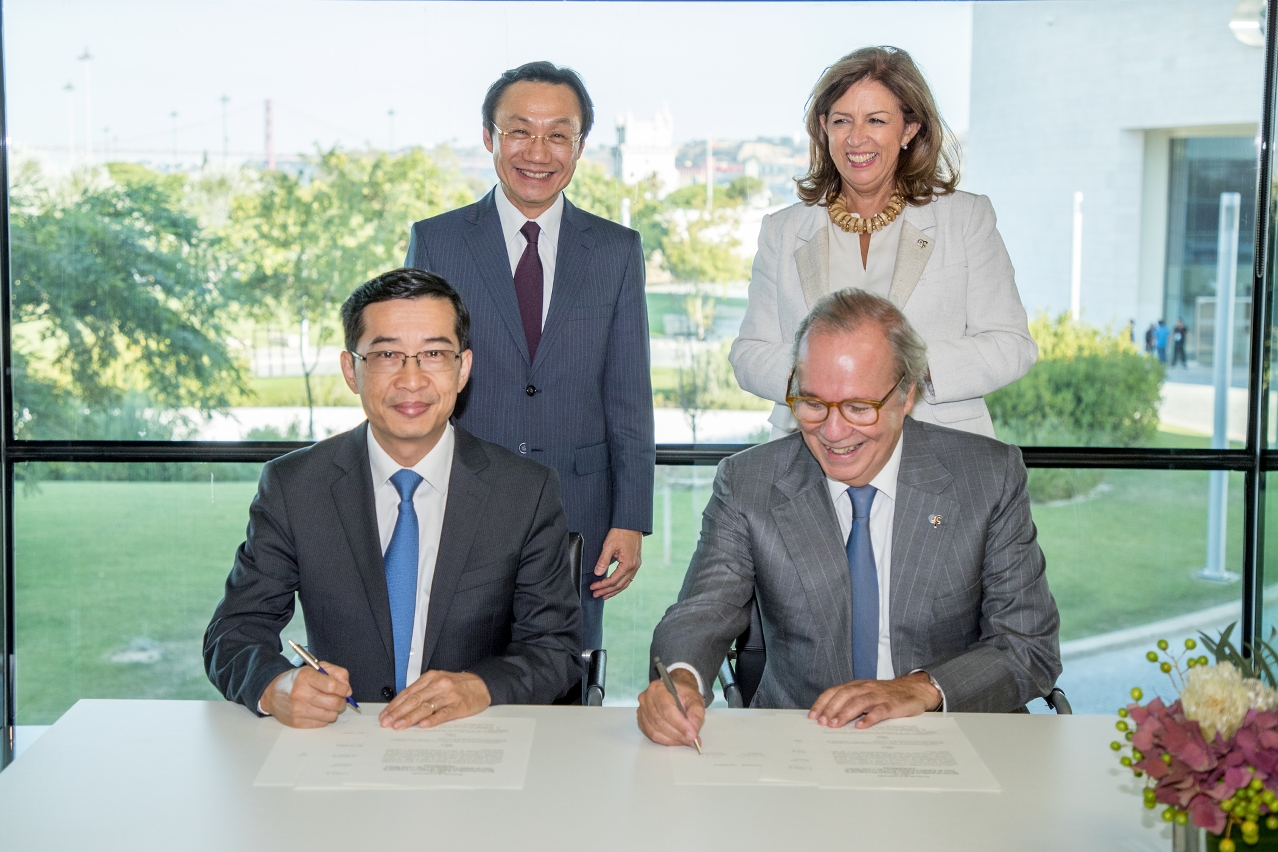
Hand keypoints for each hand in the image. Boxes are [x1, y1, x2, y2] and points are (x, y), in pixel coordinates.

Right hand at [260, 663, 351, 727]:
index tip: (345, 690)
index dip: (344, 689)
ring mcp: (298, 710)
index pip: (333, 686)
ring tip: (328, 704)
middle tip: (340, 699)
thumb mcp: (316, 668)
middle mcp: (301, 693)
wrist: (273, 693)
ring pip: (330, 715)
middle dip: (342, 701)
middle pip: (334, 703)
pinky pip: (322, 723)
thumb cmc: (298, 680)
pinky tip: (318, 710)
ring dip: (334, 711)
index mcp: (306, 676)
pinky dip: (324, 718)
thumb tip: (348, 688)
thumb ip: (336, 673)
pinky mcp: (297, 722)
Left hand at [379, 670, 490, 729]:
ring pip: (426, 707)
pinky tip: (423, 725)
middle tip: (387, 722)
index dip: (394, 705)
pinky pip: (444, 713)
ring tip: (399, 726)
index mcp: (430, 678)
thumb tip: (401, 708)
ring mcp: (449, 695)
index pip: (408, 692)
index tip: (384, 715)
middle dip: (398, 712)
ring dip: (410, 717)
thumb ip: (422, 692)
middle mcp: (438, 684)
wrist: (482, 684)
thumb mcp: (438, 682)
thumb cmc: (457, 686)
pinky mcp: (459, 706)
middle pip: (414, 700)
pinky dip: (433, 719)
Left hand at [590, 528, 641, 598]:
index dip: (602, 585)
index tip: (593, 587)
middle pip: (619, 585)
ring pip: (625, 584)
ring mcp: (636, 566)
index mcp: (628, 564)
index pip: (613, 580)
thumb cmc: (621, 532)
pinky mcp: (636, 563)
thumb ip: (603, 560)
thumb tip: (597, 573)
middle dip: (607, 591)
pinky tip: (615, 587)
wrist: (632, 523)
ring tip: (604, 595)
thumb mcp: (609, 545)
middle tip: (596, 595)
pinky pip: (628, 578)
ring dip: (614, 591)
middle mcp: (634, 567)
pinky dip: (620, 584)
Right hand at [636, 668, 704, 746]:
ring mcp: (642, 710)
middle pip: (661, 722)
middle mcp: (646, 698)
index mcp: (659, 688)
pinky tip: (676, 739)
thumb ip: (696, 712)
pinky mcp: (641, 722)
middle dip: (678, 734)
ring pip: (656, 731)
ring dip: (673, 739)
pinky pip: (652, 736)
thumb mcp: (695, 699)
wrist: (675, 693)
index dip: (680, 724)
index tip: (692, 734)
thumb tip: (694, 728)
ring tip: (686, 739)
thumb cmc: (683, 695)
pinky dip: (666, 741)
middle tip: (692, 738)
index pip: (667, 709)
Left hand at [808, 671, 940, 728]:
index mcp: (857, 686)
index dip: (822, 703)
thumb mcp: (867, 695)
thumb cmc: (887, 695)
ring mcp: (879, 696)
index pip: (835, 691)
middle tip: (821, 722)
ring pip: (859, 702)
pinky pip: (879, 711)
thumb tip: (829, 718)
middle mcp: (866, 688)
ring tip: (835, 725)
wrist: (916, 690)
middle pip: (844, 695)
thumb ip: (851, 703)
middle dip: (830, 708)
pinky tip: (861, 727)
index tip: (812, 716)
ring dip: (845, 713)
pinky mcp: (893, 705)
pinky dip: (869, 719)